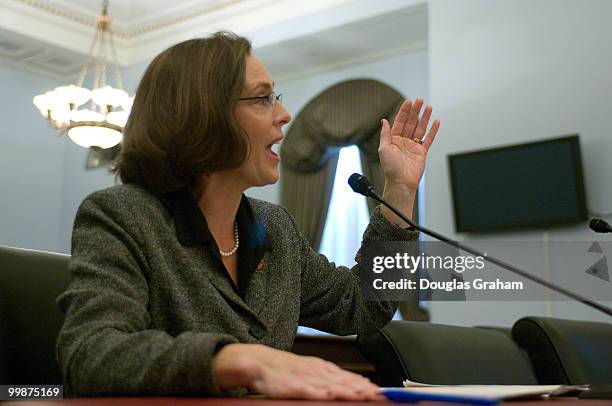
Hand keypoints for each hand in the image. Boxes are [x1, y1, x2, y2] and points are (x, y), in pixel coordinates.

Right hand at [213, 343, 383, 400]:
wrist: (258, 362)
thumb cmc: (284, 370)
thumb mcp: (310, 370)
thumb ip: (329, 379)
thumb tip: (353, 386)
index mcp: (322, 368)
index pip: (347, 377)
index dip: (364, 385)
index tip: (380, 392)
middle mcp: (316, 371)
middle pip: (343, 382)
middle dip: (361, 389)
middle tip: (378, 395)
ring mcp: (304, 377)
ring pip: (330, 385)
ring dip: (347, 390)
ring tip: (363, 395)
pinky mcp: (291, 385)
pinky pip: (307, 389)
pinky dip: (319, 392)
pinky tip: (330, 395)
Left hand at [379, 98, 439, 191]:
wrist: (401, 182)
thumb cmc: (391, 168)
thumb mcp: (383, 148)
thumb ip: (385, 134)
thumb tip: (384, 121)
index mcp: (393, 140)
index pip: (399, 122)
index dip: (404, 112)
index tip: (408, 102)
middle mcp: (404, 141)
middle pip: (411, 123)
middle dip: (415, 111)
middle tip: (420, 100)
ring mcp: (413, 146)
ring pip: (420, 128)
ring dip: (424, 118)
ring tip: (429, 107)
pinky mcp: (422, 152)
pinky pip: (428, 139)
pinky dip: (433, 130)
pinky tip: (436, 121)